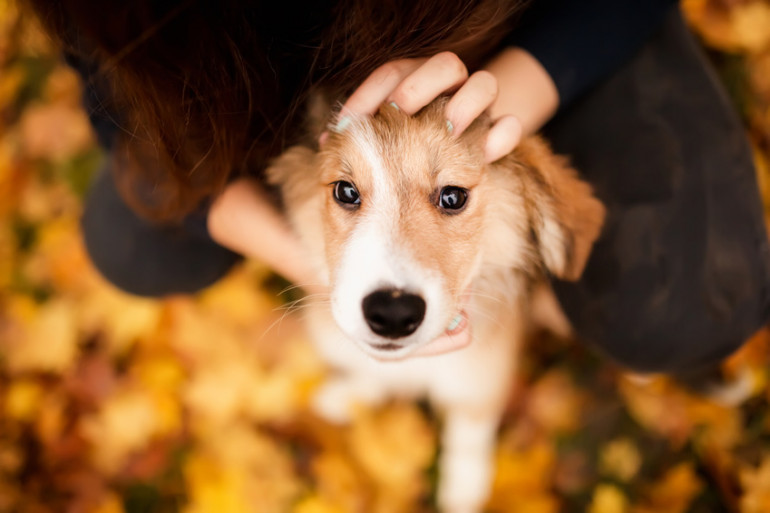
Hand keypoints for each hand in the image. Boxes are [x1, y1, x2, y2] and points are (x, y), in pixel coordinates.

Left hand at [324, 52, 522, 162]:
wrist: (455, 161)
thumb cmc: (405, 149)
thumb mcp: (380, 139)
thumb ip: (359, 135)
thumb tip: (327, 140)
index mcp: (416, 80)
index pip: (392, 72)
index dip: (368, 94)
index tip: (348, 124)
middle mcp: (449, 87)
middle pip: (445, 64)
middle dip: (419, 85)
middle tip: (399, 111)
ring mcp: (477, 107)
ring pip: (484, 83)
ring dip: (466, 102)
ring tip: (449, 129)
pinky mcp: (499, 132)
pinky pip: (511, 125)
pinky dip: (501, 135)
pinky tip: (487, 152)